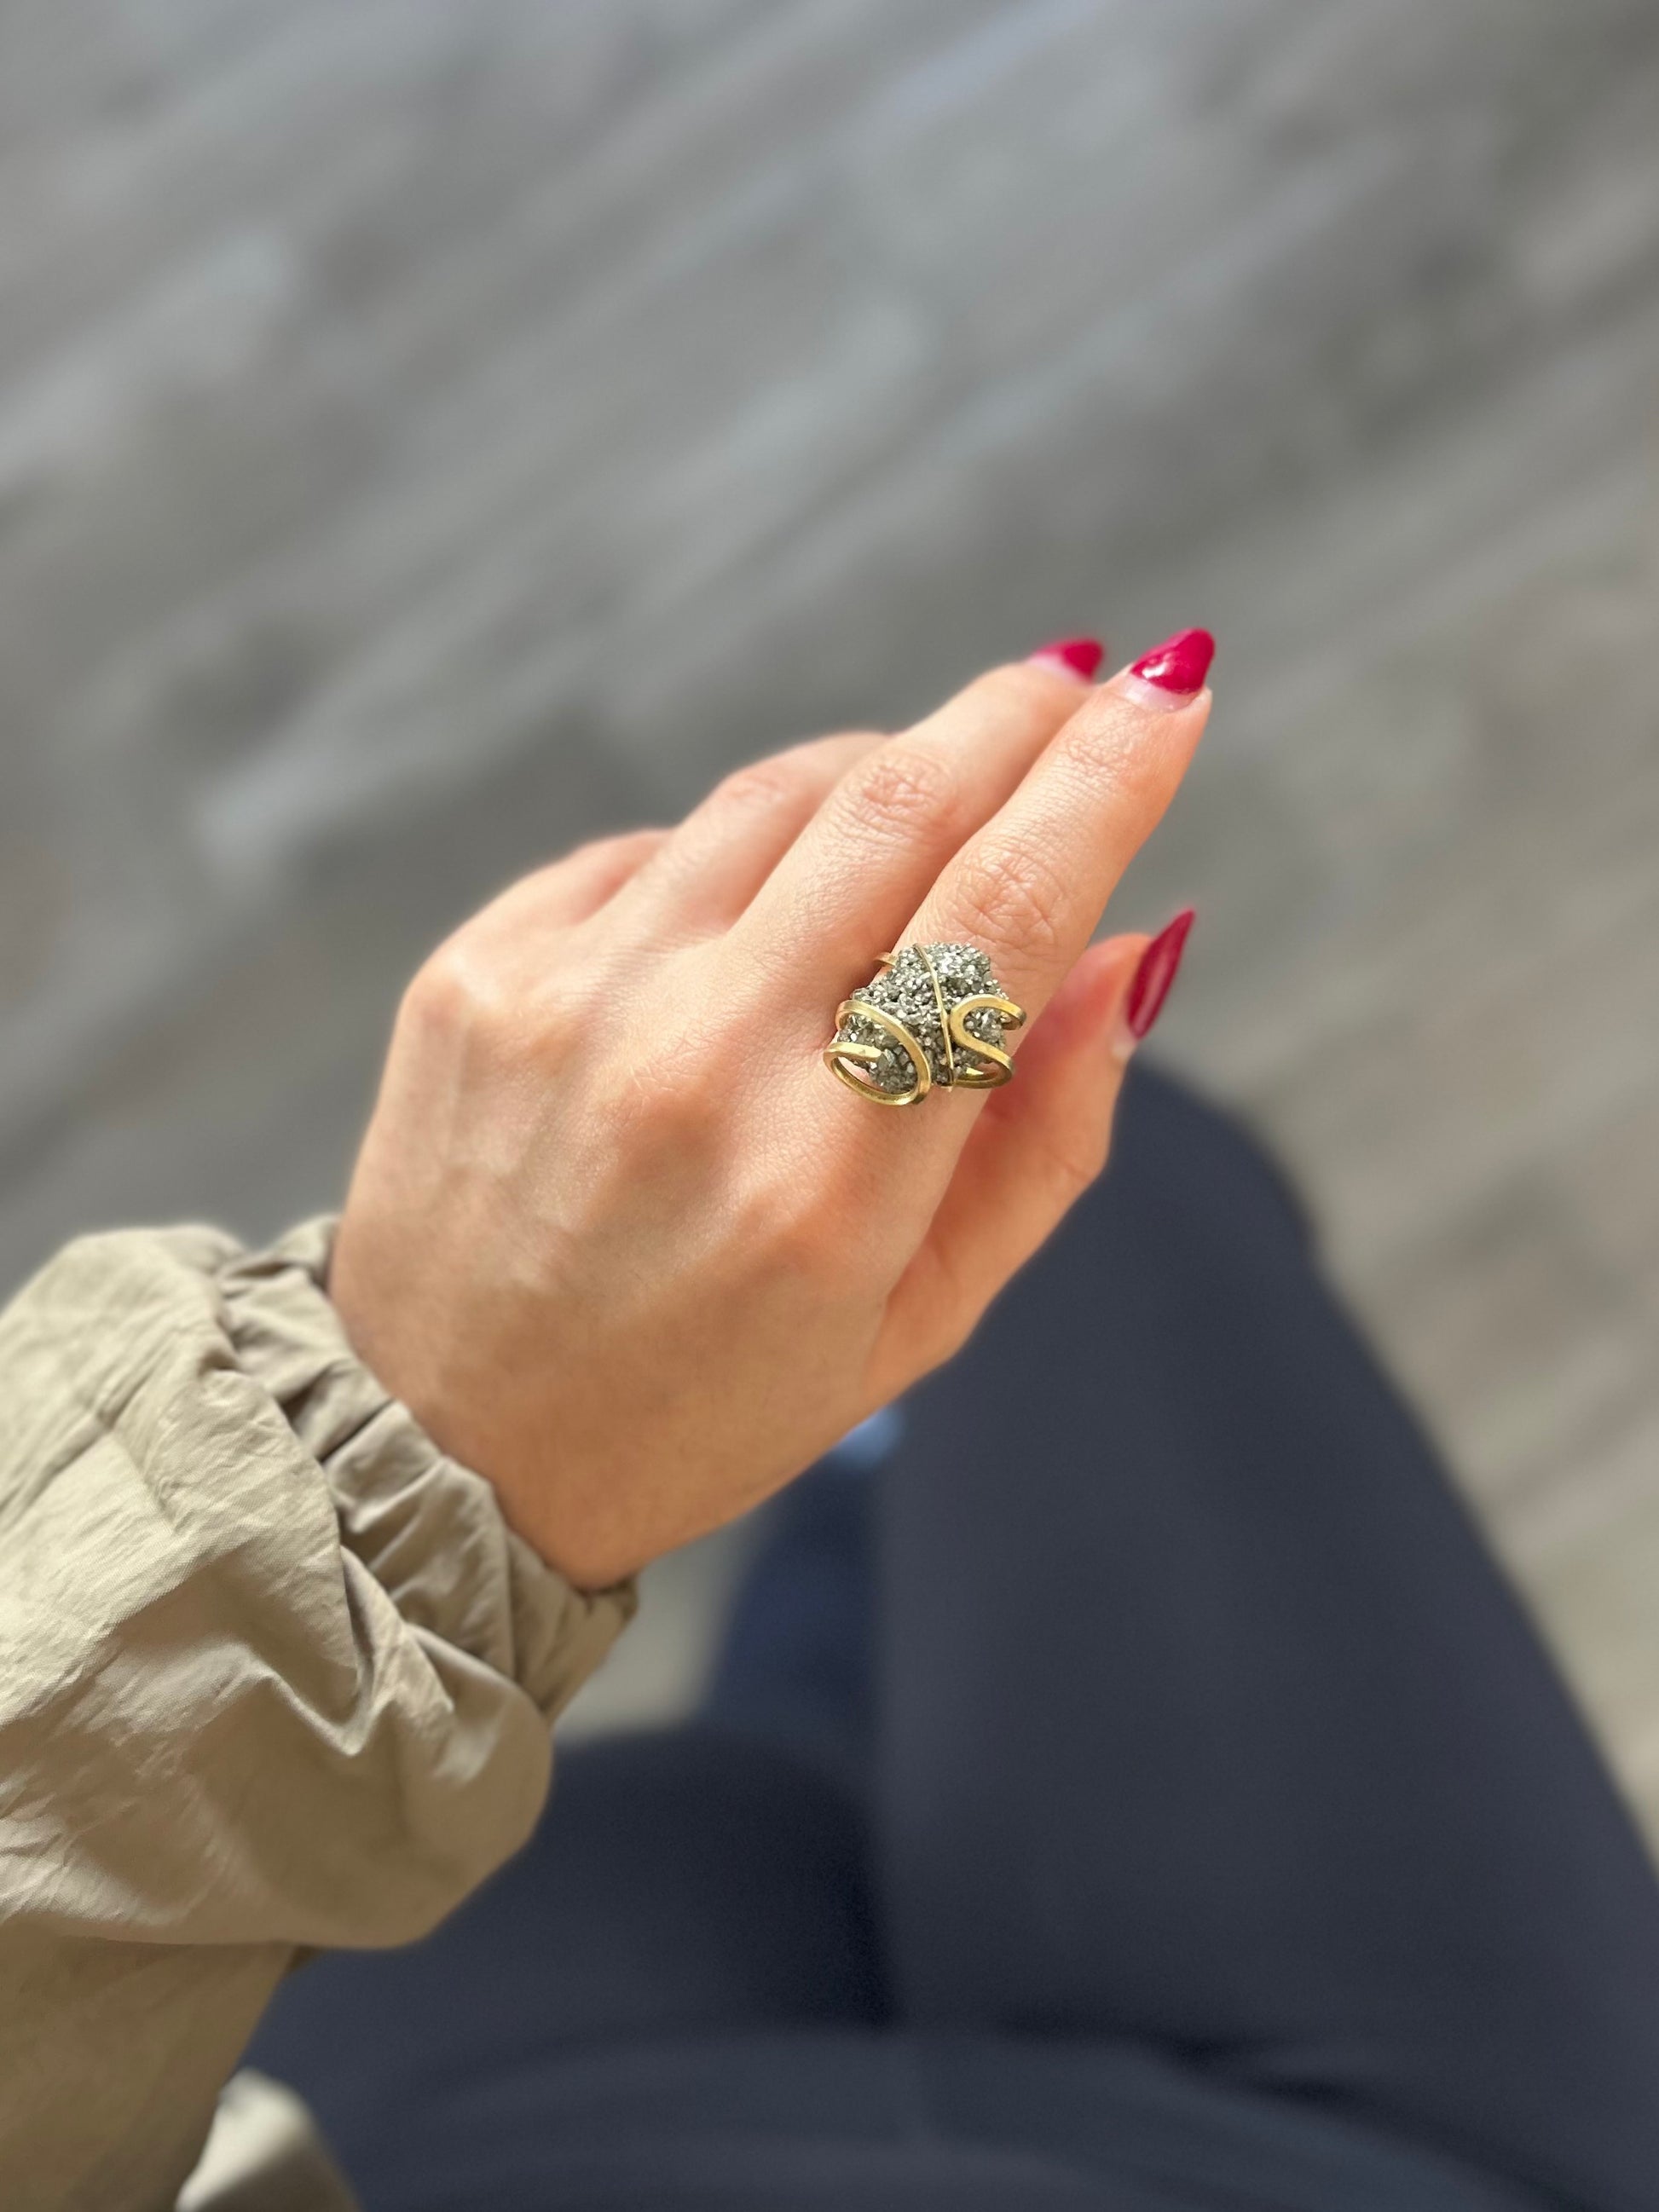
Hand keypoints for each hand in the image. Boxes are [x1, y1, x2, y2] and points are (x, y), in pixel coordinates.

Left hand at [329, 635, 1211, 1587]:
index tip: (1172, 691)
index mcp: (829, 1183)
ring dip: (885, 769)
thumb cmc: (706, 1399)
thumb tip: (1138, 942)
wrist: (437, 1446)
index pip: (1001, 916)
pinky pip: (656, 848)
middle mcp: (697, 1066)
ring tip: (933, 797)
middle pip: (896, 808)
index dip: (1105, 782)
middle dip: (1015, 717)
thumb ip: (1045, 1137)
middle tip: (1084, 679)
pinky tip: (753, 920)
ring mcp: (573, 1002)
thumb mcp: (915, 1323)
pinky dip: (740, 855)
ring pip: (777, 797)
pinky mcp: (482, 968)